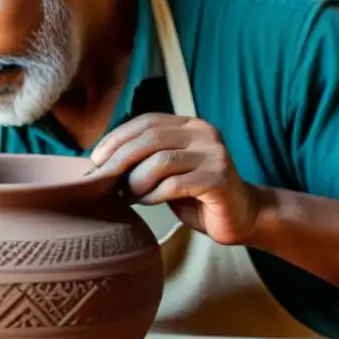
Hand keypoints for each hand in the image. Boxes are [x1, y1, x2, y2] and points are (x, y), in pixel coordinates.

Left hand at [90, 113, 268, 245]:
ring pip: (161, 161)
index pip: (147, 121)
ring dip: (136, 180)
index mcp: (190, 125)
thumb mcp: (168, 171)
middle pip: (151, 137)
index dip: (118, 137)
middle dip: (120, 157)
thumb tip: (102, 162)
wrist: (242, 216)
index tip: (96, 158)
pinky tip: (148, 202)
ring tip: (129, 194)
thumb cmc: (197, 195)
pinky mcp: (218, 179)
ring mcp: (214, 154)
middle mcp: (204, 133)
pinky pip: (174, 184)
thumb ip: (145, 159)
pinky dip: (153, 195)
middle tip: (103, 177)